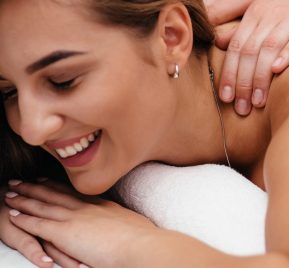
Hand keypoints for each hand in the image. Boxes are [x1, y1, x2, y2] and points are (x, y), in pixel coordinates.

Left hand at [5, 180, 156, 267]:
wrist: (139, 244)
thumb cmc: (140, 239)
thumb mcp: (130, 224)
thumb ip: (118, 223)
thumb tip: (118, 227)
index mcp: (101, 205)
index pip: (74, 193)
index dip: (57, 186)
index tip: (46, 180)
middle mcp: (86, 207)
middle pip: (56, 194)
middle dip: (37, 187)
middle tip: (22, 180)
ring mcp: (75, 217)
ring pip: (44, 205)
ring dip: (25, 198)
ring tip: (11, 192)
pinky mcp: (66, 232)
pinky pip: (39, 224)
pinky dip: (25, 218)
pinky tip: (14, 214)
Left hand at [217, 0, 288, 114]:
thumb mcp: (269, 18)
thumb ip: (246, 31)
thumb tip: (219, 44)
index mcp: (257, 12)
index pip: (237, 46)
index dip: (229, 73)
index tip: (225, 98)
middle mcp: (272, 10)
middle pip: (251, 49)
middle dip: (243, 81)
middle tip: (242, 108)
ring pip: (272, 46)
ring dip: (261, 76)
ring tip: (258, 101)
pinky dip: (288, 53)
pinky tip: (278, 71)